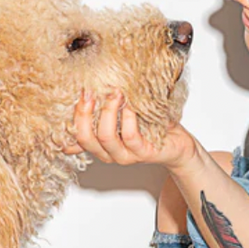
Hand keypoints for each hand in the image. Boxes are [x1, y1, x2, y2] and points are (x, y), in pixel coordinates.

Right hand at [61, 89, 195, 169]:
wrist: (176, 143)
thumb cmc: (150, 126)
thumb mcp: (123, 117)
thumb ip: (104, 110)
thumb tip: (85, 92)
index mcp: (100, 145)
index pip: (74, 138)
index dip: (72, 118)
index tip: (77, 93)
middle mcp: (109, 153)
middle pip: (86, 137)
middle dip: (85, 112)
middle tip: (89, 91)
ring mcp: (125, 156)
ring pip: (106, 136)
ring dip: (108, 111)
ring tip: (114, 93)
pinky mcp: (143, 153)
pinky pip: (130, 136)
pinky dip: (128, 118)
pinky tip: (130, 104)